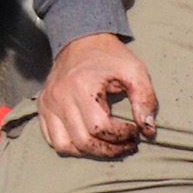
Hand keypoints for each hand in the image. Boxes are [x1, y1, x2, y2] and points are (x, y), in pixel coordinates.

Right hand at [38, 34, 157, 158]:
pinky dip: (71, 147)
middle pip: (84, 142)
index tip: (136, 131)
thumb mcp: (135, 71)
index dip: (123, 136)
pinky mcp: (43, 108)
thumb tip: (149, 131)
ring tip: (108, 144)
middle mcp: (60, 97)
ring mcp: (48, 104)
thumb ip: (145, 100)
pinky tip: (89, 139)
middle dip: (110, 149)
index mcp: (82, 86)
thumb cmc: (109, 57)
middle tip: (127, 143)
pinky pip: (52, 140)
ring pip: (65, 146)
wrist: (81, 40)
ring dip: (90, 152)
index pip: (101, 128)